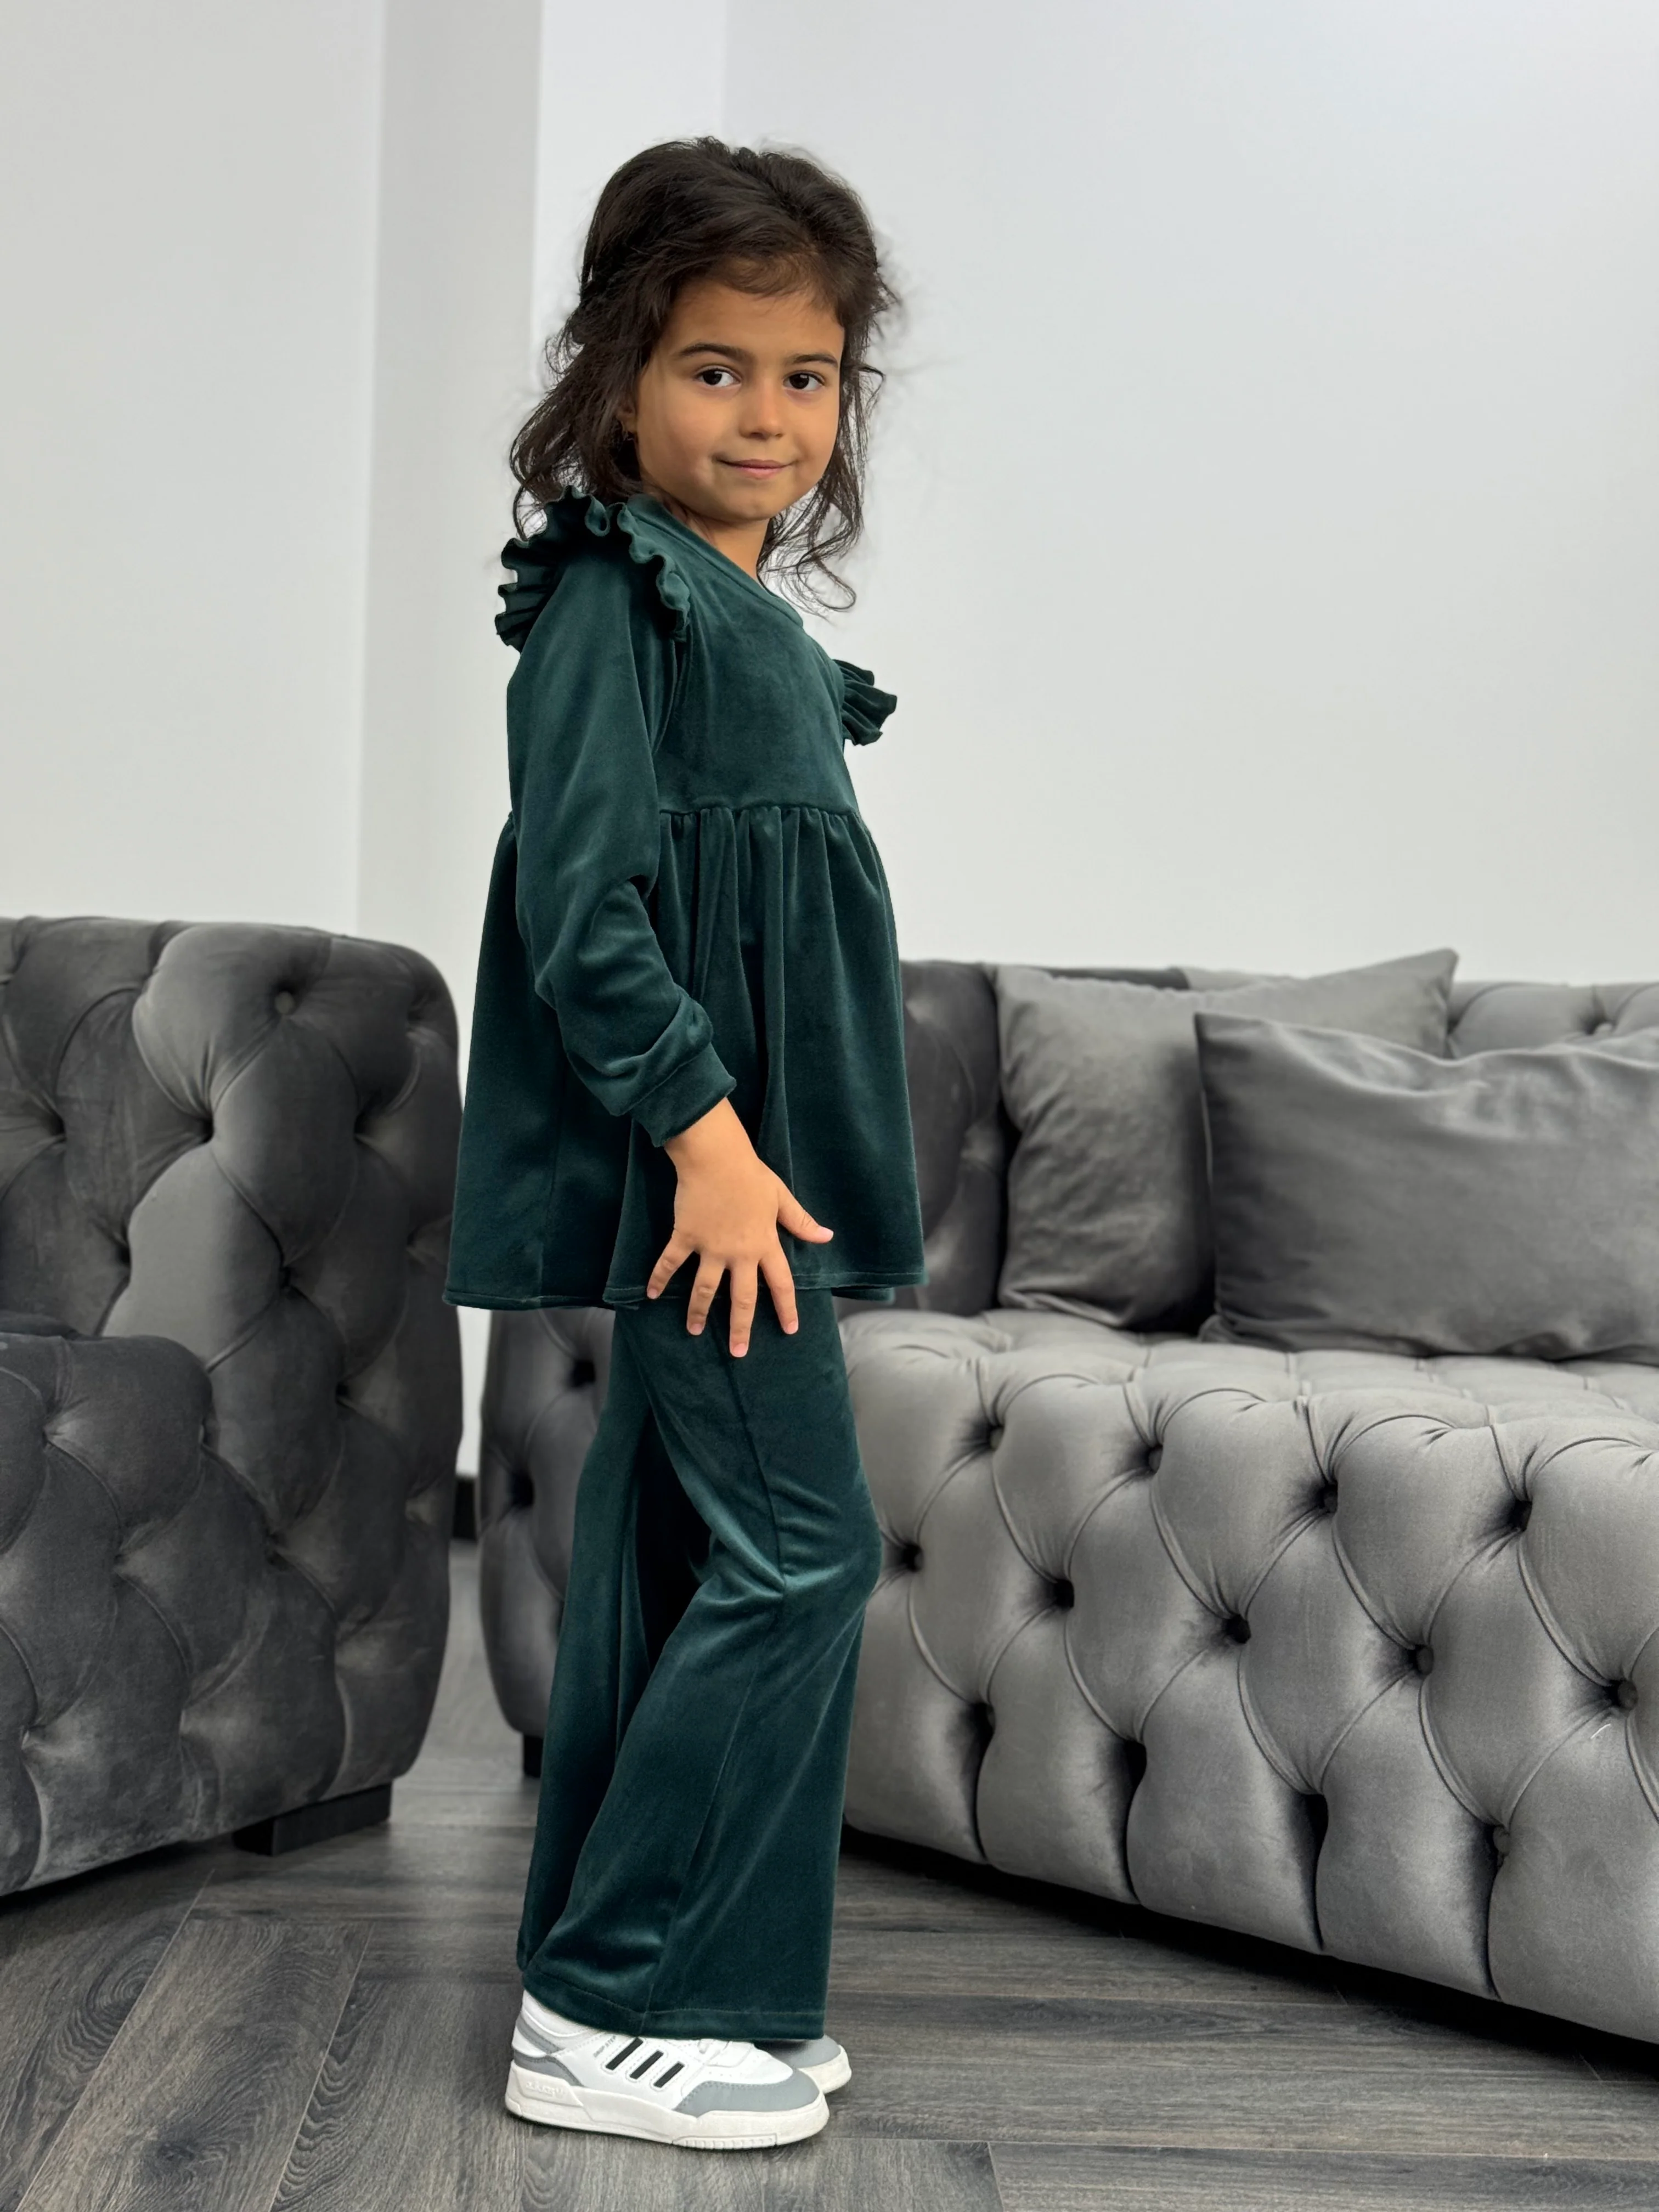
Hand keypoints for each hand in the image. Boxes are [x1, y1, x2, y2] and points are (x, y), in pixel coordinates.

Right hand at [649, 1097, 833, 1353]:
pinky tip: (650, 1294)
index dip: (786, 1308)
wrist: (716, 1157)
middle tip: (739, 1352)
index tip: (790, 1330)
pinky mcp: (686, 1237)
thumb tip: (826, 1236)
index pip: (781, 1283)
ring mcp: (710, 1247)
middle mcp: (738, 1253)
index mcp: (764, 1244)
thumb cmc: (751, 1174)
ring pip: (705, 1289)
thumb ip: (801, 1222)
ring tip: (694, 1331)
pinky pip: (670, 1262)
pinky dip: (658, 1278)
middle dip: (741, 1327)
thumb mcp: (781, 1197)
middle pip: (742, 1298)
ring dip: (698, 1312)